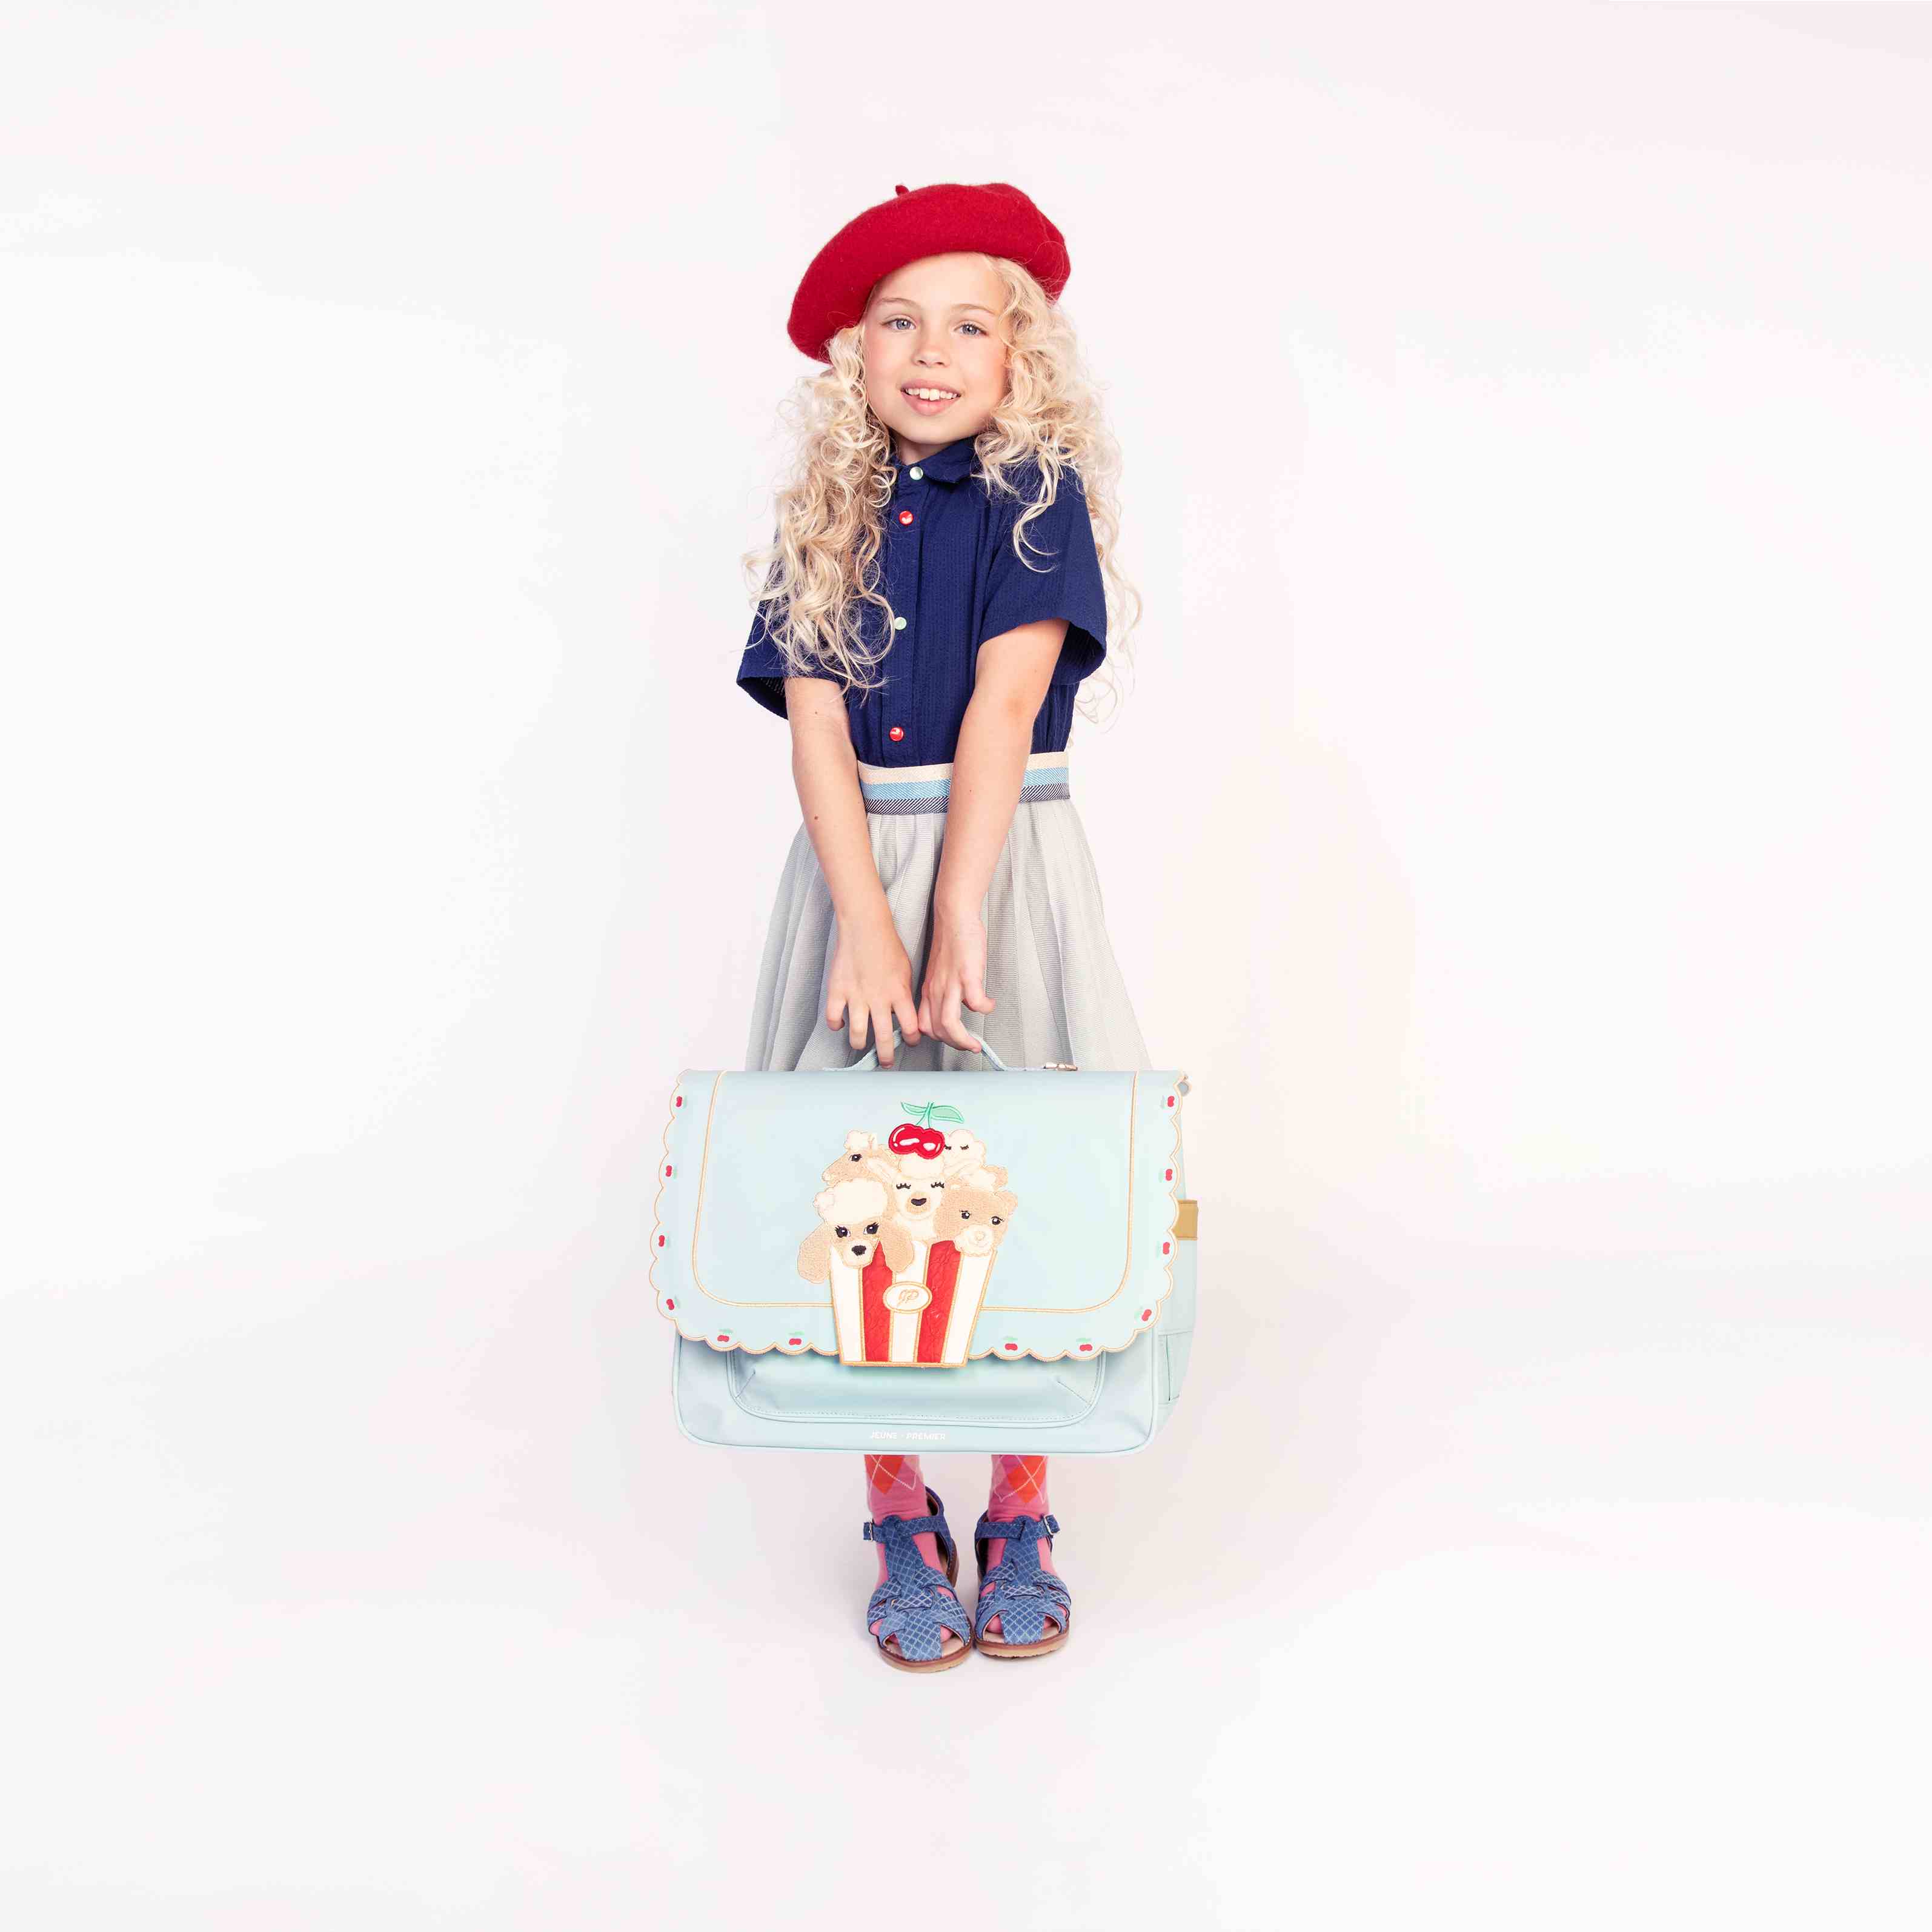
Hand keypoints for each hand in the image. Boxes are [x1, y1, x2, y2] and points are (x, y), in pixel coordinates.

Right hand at [826, 905, 923, 1064]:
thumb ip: (905, 995)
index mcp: (899, 994)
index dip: (911, 1040)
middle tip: (886, 1062)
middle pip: (883, 1038)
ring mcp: (856, 996)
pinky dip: (836, 1025)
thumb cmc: (888, 946)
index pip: (910, 1028)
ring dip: (859, 1044)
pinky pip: (833, 1017)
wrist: (865, 927)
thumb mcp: (907, 972)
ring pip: (857, 1034)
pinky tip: (840, 1025)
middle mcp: (878, 999)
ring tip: (860, 1046)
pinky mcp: (837, 990)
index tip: (909, 1042)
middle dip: (886, 1056)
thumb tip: (905, 1015)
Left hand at [918, 903, 995, 1052]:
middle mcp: (937, 990)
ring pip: (950, 1024)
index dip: (938, 1038)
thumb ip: (944, 991)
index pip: (925, 1025)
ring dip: (964, 1040)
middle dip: (955, 1044)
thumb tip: (958, 1007)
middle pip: (937, 1030)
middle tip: (970, 1046)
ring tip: (977, 1043)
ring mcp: (951, 983)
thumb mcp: (940, 972)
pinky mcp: (967, 974)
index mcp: (929, 991)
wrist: (954, 916)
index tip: (953, 1041)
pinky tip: (990, 1004)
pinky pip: (975, 1002)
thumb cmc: (951, 942)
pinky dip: (984, 1009)